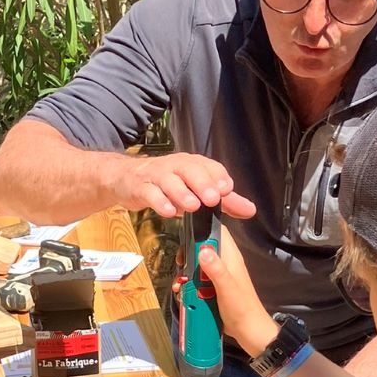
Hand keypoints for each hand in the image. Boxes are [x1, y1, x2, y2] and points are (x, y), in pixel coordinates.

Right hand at [110, 151, 255, 220]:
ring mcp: (157, 176)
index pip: (209, 166)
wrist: (126, 178)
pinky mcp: (140, 187)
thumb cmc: (166, 185)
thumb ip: (224, 202)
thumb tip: (250, 210)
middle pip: (190, 170)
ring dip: (181, 193)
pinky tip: (168, 212)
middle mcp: (175, 166)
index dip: (218, 176)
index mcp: (192, 164)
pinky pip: (150, 192)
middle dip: (202, 183)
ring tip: (192, 206)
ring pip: (169, 181)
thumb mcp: (196, 191)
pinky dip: (159, 201)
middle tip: (213, 198)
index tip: (227, 189)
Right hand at [193, 229, 277, 355]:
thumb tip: (203, 250)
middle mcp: (225, 263)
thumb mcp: (226, 288)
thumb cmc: (241, 309)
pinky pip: (199, 281)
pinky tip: (184, 294)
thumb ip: (216, 269)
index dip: (202, 230)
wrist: (249, 332)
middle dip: (188, 255)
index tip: (186, 240)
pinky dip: (190, 286)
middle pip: (202, 248)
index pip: (217, 231)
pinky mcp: (214, 289)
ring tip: (181, 284)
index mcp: (231, 257)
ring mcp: (219, 276)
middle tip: (180, 266)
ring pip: (198, 266)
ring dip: (187, 274)